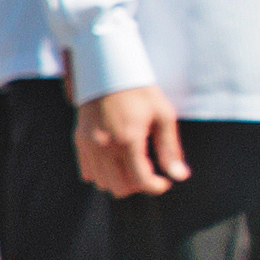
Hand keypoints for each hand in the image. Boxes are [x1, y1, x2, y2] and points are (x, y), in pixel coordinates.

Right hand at [74, 85, 189, 197]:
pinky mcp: (79, 141)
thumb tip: (180, 176)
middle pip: (120, 188)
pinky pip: (88, 172)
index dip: (157, 187)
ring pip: (103, 183)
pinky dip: (103, 174)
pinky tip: (116, 161)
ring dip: (120, 181)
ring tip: (133, 166)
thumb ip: (170, 148)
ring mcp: (89, 145)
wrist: (107, 70)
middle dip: (138, 186)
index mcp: (128, 140)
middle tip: (150, 171)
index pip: (141, 181)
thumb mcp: (163, 115)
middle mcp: (105, 146)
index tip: (164, 181)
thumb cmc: (140, 91)